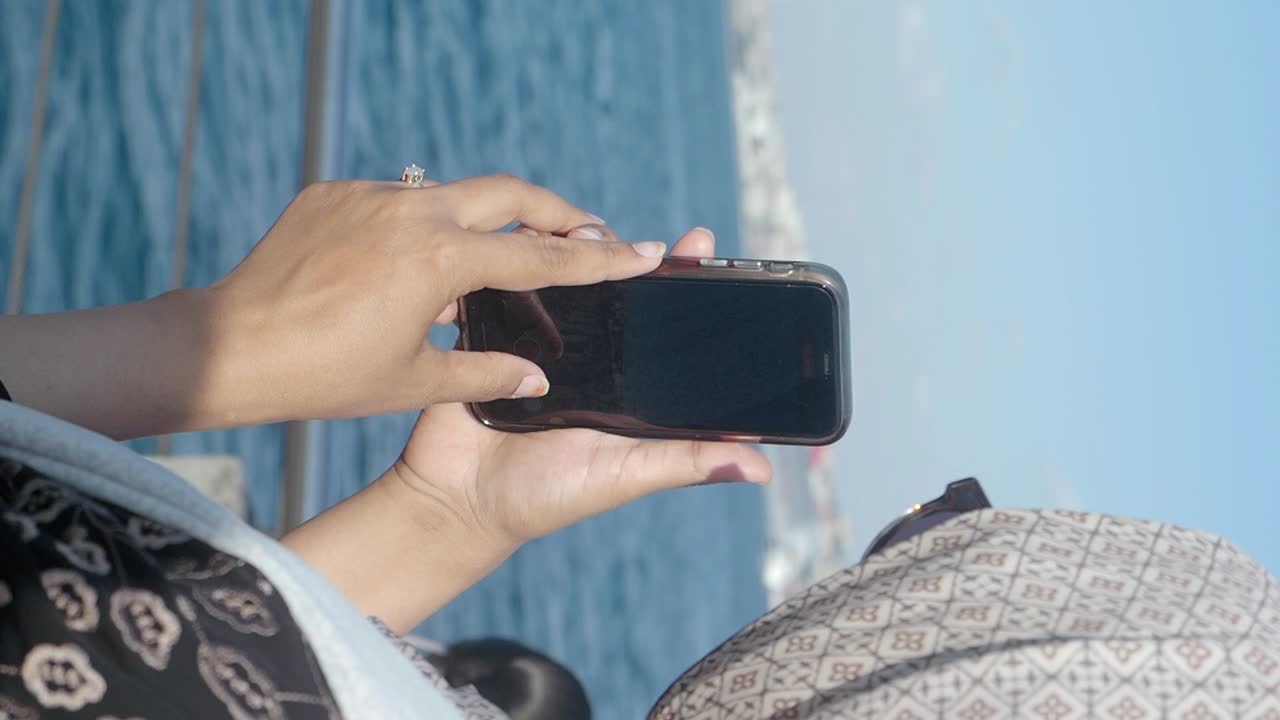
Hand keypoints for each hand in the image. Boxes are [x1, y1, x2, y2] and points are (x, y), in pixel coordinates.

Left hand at [208, 175, 665, 425]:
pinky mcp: (336, 194)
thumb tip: (537, 378)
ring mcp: (373, 196)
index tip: (643, 251)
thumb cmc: (324, 376)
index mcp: (440, 258)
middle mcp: (413, 211)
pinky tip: (423, 261)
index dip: (599, 258)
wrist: (229, 347)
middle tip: (588, 233)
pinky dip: (428, 225)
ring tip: (507, 253)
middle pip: (511, 193)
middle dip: (557, 211)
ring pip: (455, 193)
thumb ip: (486, 374)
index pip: (541, 256)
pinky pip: (402, 201)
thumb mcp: (415, 381)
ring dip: (490, 217)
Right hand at [281, 227, 772, 631]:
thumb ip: (684, 463)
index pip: (657, 321)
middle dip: (618, 252)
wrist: (457, 504)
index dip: (681, 282)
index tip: (699, 242)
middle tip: (627, 232)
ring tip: (577, 231)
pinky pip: (496, 289)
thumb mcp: (624, 475)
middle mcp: (579, 354)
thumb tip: (760, 468)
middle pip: (606, 287)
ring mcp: (531, 341)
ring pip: (553, 278)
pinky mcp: (485, 335)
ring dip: (564, 249)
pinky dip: (506, 264)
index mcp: (618, 381)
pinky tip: (517, 239)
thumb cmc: (547, 496)